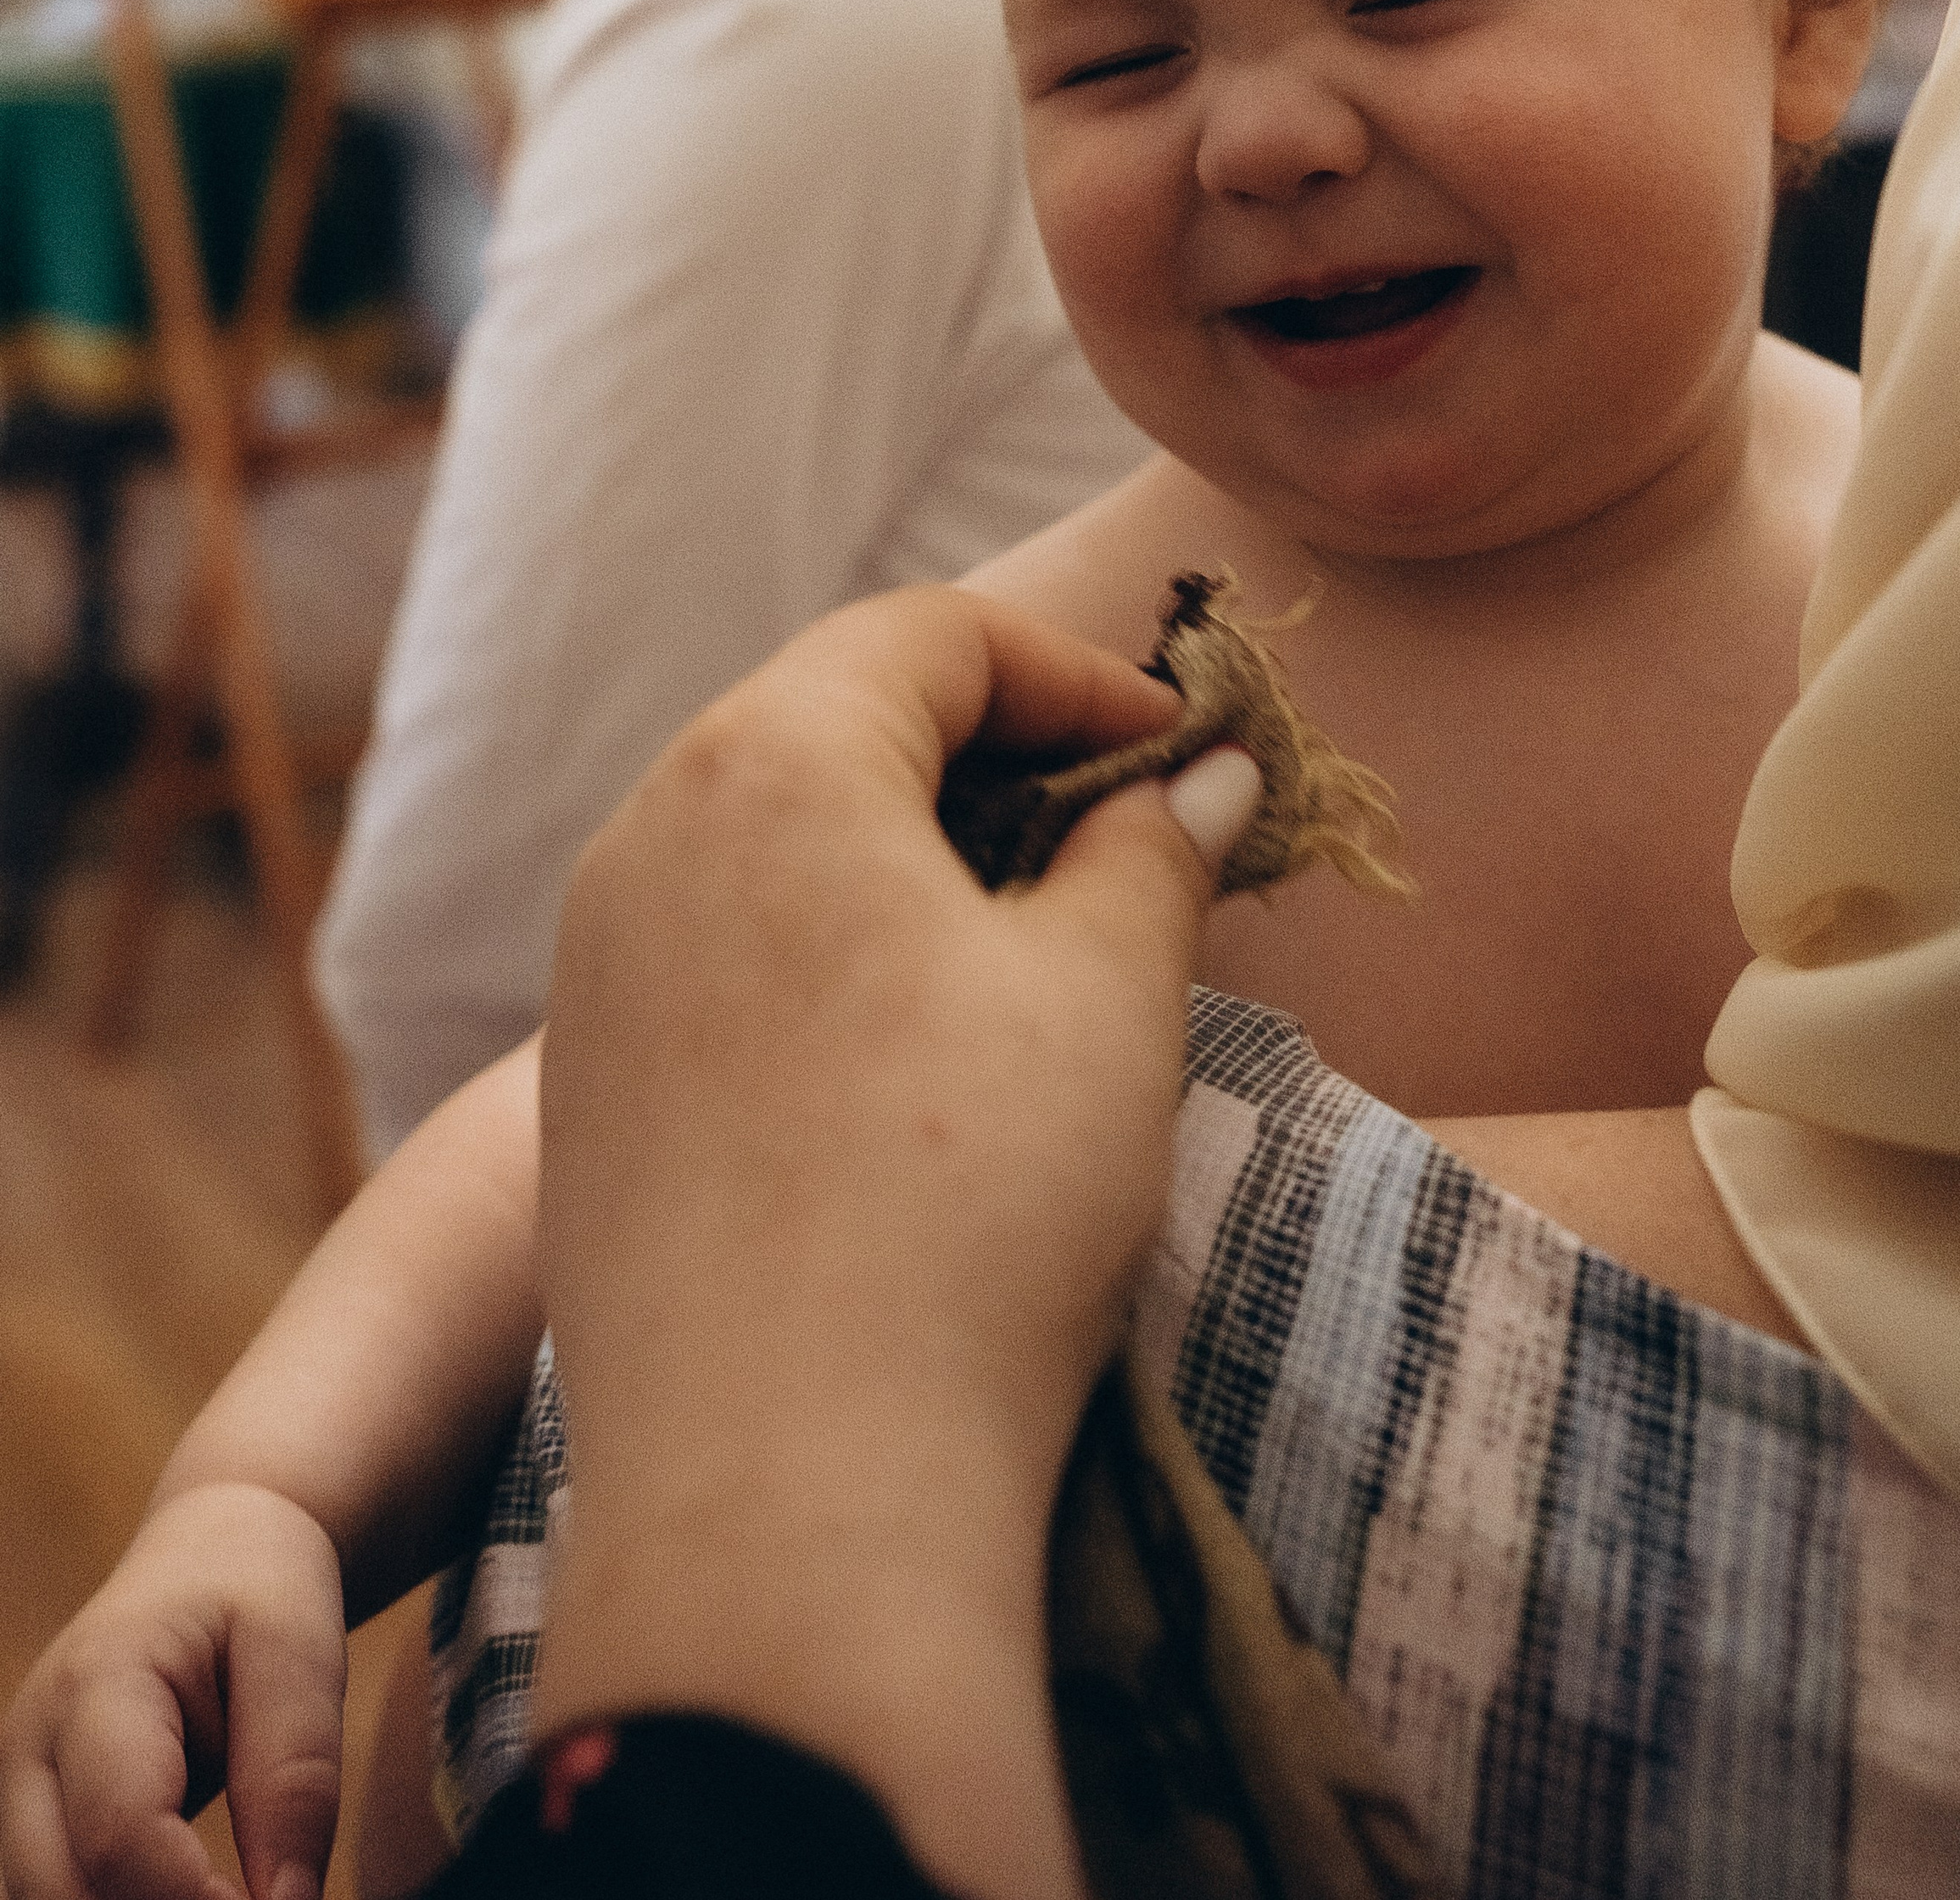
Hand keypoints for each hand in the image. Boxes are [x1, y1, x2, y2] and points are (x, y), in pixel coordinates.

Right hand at [0, 1483, 344, 1899]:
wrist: (210, 1550)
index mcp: (96, 1683)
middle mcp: (33, 1748)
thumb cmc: (259, 1589)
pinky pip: (58, 1897)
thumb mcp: (303, 1651)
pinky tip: (194, 1896)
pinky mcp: (35, 1824)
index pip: (120, 1833)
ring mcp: (21, 1792)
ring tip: (229, 1895)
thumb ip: (296, 1778)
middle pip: (62, 1893)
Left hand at [535, 584, 1260, 1898]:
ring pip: (771, 840)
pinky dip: (830, 951)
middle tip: (1123, 833)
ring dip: (911, 856)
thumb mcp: (1108, 996)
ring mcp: (592, 972)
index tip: (1178, 748)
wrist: (787, 1499)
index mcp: (765, 763)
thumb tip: (1199, 776)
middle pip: (836, 720)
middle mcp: (644, 836)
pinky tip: (918, 1055)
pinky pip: (718, 954)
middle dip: (994, 753)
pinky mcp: (584, 1093)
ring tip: (1036, 946)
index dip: (1075, 670)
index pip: (930, 636)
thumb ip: (1156, 848)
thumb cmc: (969, 1206)